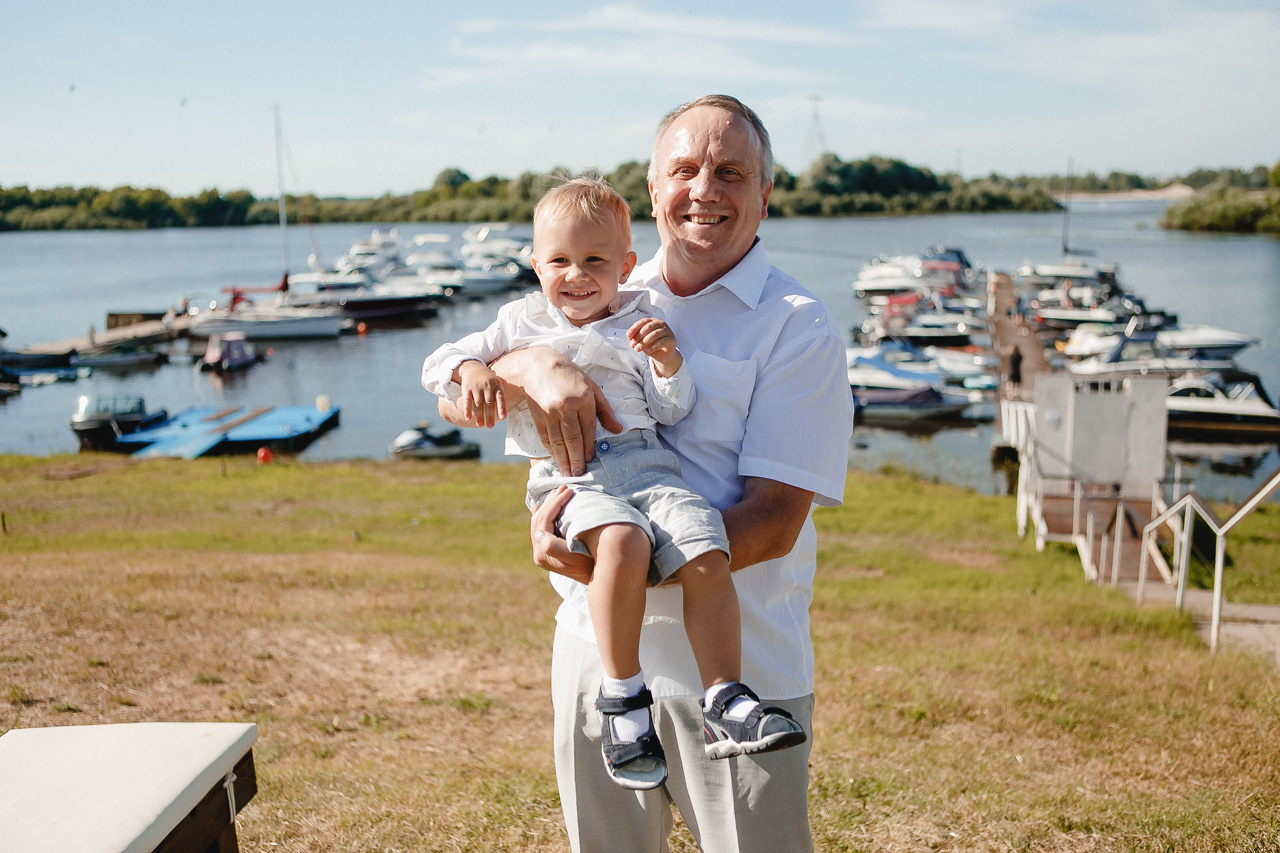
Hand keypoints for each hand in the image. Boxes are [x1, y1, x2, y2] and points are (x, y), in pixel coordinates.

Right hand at [457, 361, 505, 427]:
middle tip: (490, 426)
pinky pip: (467, 401)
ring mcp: (476, 387)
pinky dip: (467, 410)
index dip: (501, 408)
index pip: (500, 397)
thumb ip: (499, 397)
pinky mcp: (467, 388)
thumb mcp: (496, 384)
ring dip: (479, 415)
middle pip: (489, 403)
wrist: (473, 367)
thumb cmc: (488, 380)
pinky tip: (468, 418)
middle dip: (489, 416)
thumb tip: (504, 415)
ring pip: (478, 403)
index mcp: (496, 385)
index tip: (503, 418)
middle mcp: (487, 386)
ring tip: (480, 425)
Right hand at [516, 351, 621, 475]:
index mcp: (583, 398)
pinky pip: (545, 437)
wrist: (539, 367)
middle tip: (579, 474)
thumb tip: (617, 430)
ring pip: (558, 441)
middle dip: (576, 459)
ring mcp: (550, 412)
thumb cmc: (570, 377)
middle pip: (572, 438)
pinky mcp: (537, 416)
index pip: (588, 428)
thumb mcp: (592, 388)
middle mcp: (566, 406)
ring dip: (563, 459)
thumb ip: (605, 411)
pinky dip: (551, 450)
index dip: (589, 446)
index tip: (589, 460)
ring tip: (568, 472)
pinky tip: (556, 459)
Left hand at [530, 486, 593, 583]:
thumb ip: (553, 547)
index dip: (555, 503)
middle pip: (539, 520)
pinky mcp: (546, 552)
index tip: (568, 490)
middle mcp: (539, 554)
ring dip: (548, 506)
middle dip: (551, 501)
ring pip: (538, 522)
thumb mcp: (575, 557)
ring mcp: (541, 553)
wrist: (599, 578)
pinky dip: (544, 515)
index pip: (544, 520)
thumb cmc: (592, 564)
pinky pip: (541, 529)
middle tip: (563, 487)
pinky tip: (543, 506)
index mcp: (543, 553)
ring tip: (557, 492)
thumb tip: (538, 534)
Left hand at [627, 318, 681, 377]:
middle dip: (638, 336)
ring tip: (638, 349)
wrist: (664, 355)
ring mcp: (667, 331)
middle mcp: (661, 324)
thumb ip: (636, 337)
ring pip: (654, 334)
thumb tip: (629, 337)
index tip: (628, 335)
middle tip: (632, 345)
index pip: (643, 322)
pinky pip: (662, 341)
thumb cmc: (652, 345)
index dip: (634, 328)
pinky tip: (648, 350)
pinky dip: (653, 346)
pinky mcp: (671, 339)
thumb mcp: (642, 341)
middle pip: (648, 327)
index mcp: (653, 321)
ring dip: (644, 342)